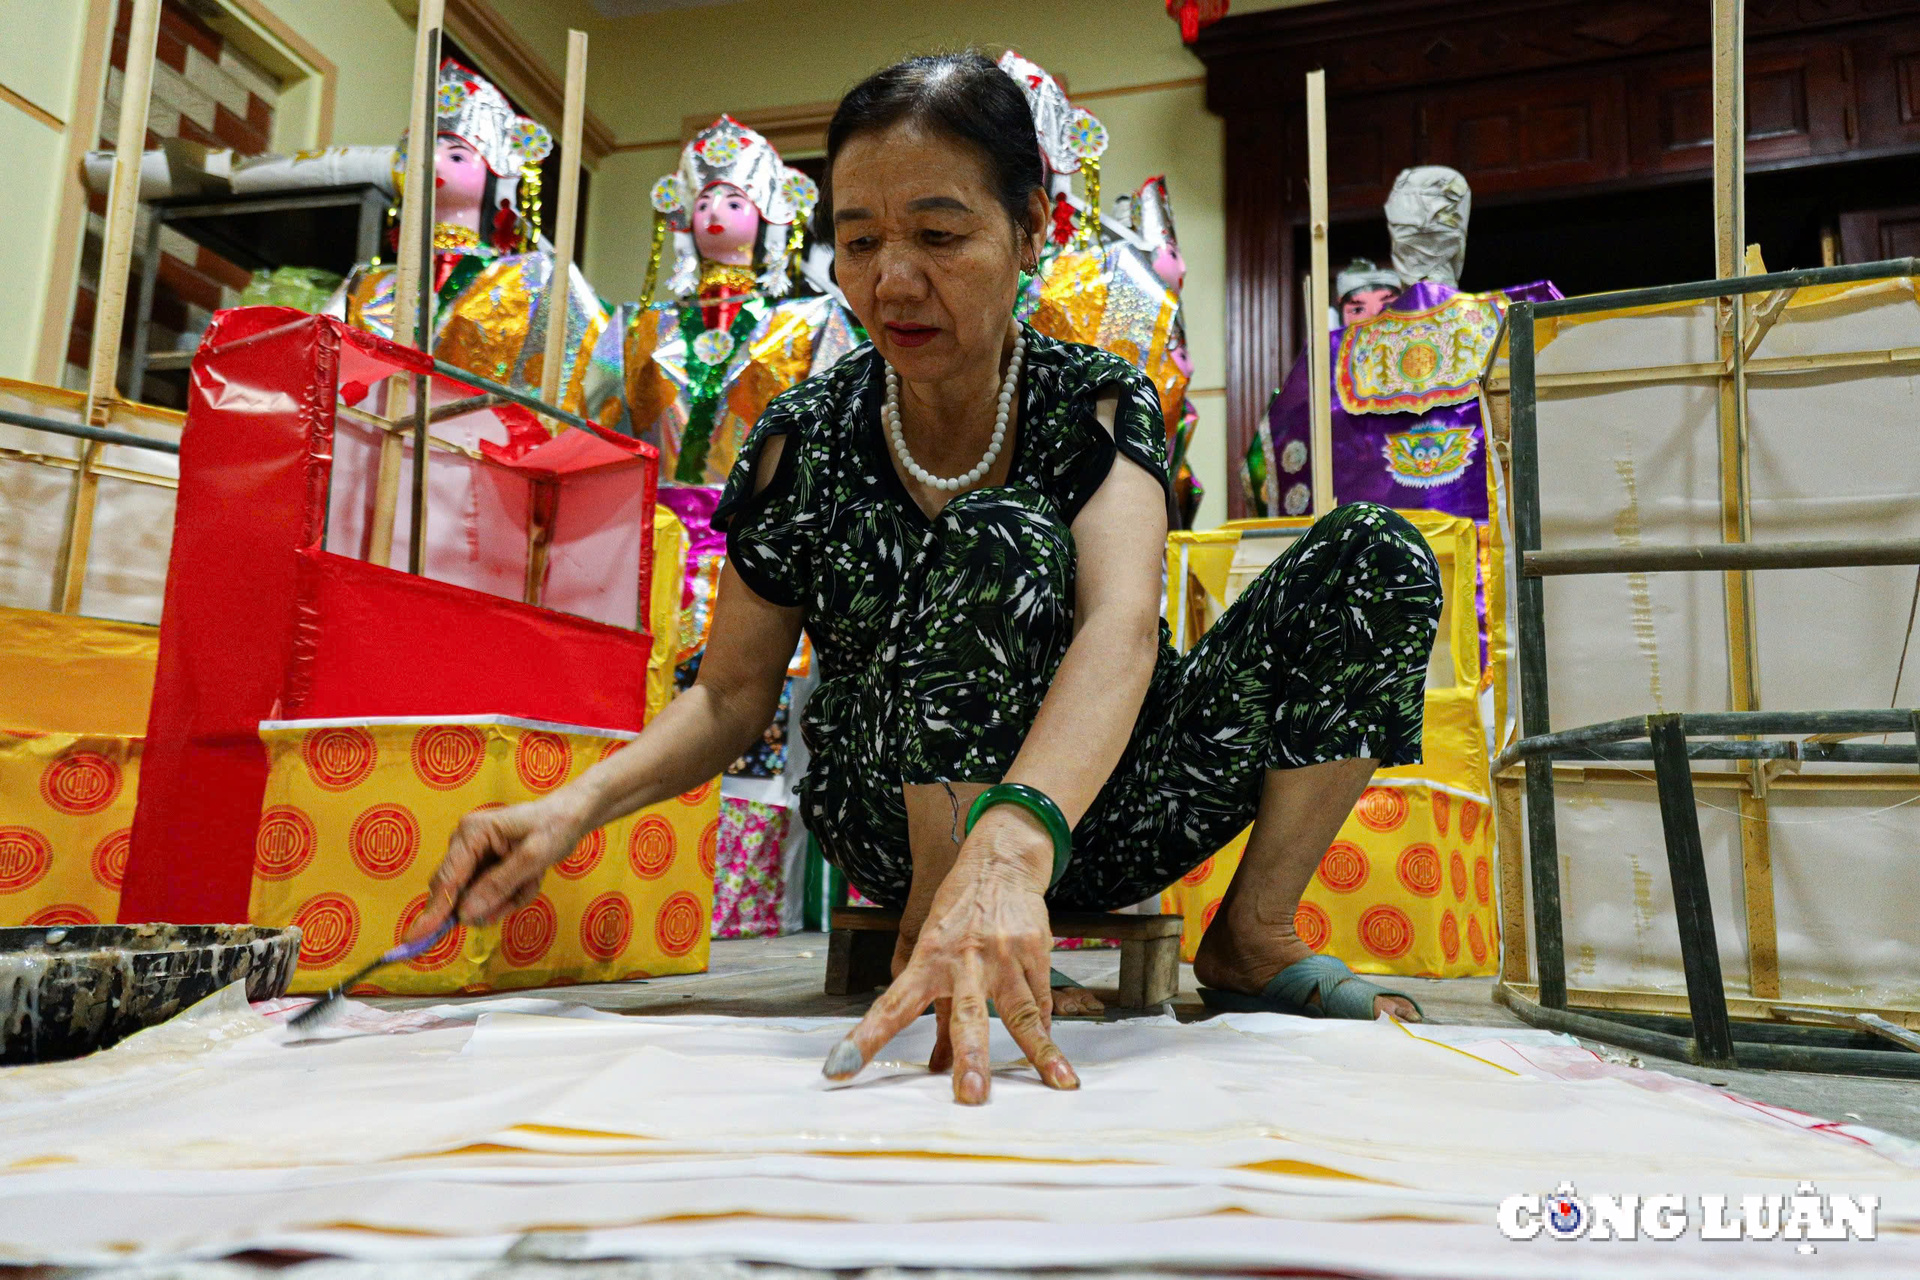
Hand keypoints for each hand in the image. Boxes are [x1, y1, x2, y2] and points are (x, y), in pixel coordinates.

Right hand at [406, 793, 591, 939]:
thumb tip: (465, 915)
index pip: (447, 880)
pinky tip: (529, 878)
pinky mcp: (482, 866)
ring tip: (533, 877)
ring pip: (477, 899)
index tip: (415, 939)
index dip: (434, 912)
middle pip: (457, 893)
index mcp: (472, 833)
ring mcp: (471, 856)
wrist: (571, 816)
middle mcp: (464, 843)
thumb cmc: (555, 827)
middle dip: (493, 901)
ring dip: (508, 898)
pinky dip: (512, 895)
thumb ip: (498, 886)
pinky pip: (490, 896)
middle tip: (523, 888)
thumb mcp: (533, 858)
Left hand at [825, 807, 1078, 1103]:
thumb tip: (935, 1064)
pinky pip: (1041, 1001)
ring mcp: (1004, 957)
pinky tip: (1054, 1059)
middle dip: (971, 1058)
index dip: (865, 1040)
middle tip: (970, 1095)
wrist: (1000, 863)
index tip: (840, 1069)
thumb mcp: (932, 947)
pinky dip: (1045, 1031)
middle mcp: (965, 961)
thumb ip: (934, 1006)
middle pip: (967, 1017)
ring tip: (1058, 1083)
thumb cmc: (959, 911)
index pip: (890, 1007)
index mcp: (928, 960)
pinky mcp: (1034, 951)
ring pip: (1023, 1013)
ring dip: (1040, 1053)